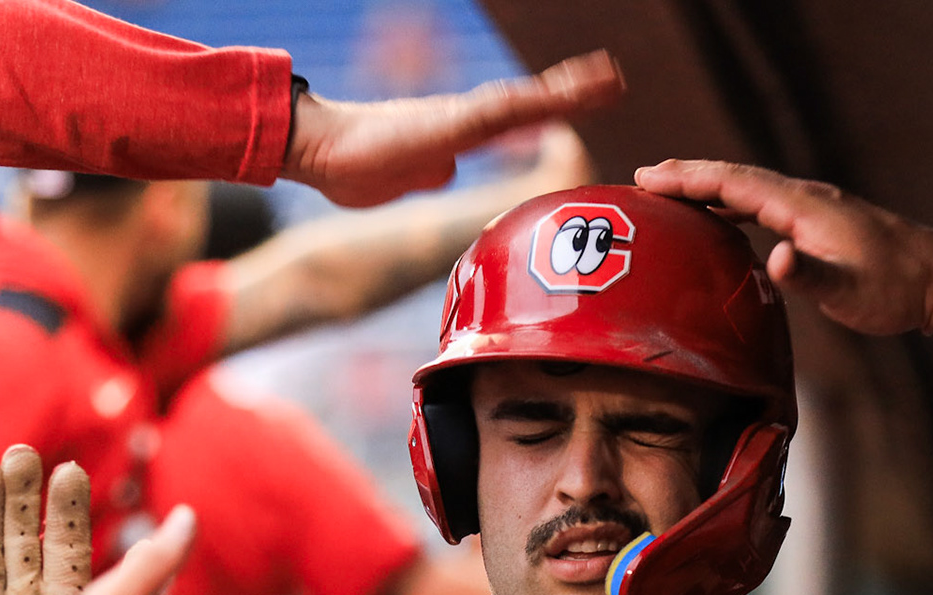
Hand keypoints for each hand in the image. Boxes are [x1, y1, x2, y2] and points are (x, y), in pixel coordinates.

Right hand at [284, 51, 623, 207]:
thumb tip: (449, 171)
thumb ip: (430, 171)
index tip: (586, 98)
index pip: (517, 116)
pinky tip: (558, 97)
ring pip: (523, 103)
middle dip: (573, 92)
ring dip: (566, 92)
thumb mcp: (405, 177)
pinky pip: (497, 116)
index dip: (551, 106)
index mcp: (458, 130)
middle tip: (615, 78)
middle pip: (530, 103)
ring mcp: (457, 120)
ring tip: (606, 79)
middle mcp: (464, 118)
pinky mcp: (446, 128)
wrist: (317, 149)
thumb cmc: (351, 166)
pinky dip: (531, 105)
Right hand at [633, 159, 932, 336]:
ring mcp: (811, 208)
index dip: (690, 179)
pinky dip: (732, 206)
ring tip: (669, 193)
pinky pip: (763, 206)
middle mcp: (804, 198)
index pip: (734, 183)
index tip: (649, 177)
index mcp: (803, 207)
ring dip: (707, 189)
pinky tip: (720, 219)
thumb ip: (809, 273)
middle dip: (688, 176)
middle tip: (643, 177)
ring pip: (748, 189)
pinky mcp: (818, 223)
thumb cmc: (894, 287)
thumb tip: (774, 259)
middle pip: (735, 178)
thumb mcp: (849, 288)